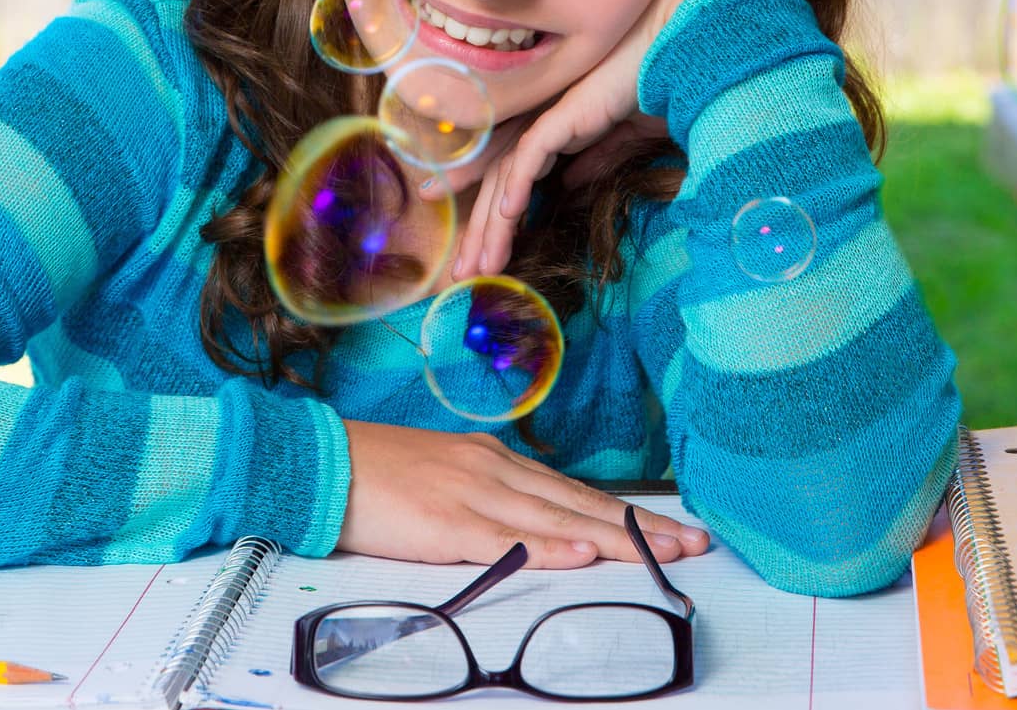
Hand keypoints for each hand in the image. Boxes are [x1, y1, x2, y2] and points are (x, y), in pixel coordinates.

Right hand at [336, 419, 708, 567]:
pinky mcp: (445, 523)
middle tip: (694, 544)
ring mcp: (471, 494)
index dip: (626, 512)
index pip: (573, 491)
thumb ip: (491, 500)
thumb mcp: (446, 480)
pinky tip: (581, 556)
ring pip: (556, 520)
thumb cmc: (379, 477)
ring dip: (614, 539)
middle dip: (641, 527)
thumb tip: (535, 527)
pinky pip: (505, 540)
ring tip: (662, 553)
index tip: (673, 528)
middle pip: (579, 503)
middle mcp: (492, 470)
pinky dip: (547, 548)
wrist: (322, 464)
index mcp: (493, 460)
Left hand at [453, 0, 753, 280]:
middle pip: (499, 183)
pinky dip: (517, 187)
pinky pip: (531, 155)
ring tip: (480, 266)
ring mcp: (550, 115)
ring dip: (491, 224)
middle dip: (480, 231)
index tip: (478, 250)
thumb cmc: (660, 83)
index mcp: (556, 126)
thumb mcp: (623, 135)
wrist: (683, 47)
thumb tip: (568, 183)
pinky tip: (509, 217)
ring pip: (506, 177)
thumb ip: (595, 157)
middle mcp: (544, 121)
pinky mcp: (565, 113)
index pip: (511, 175)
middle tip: (464, 274)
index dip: (490, 213)